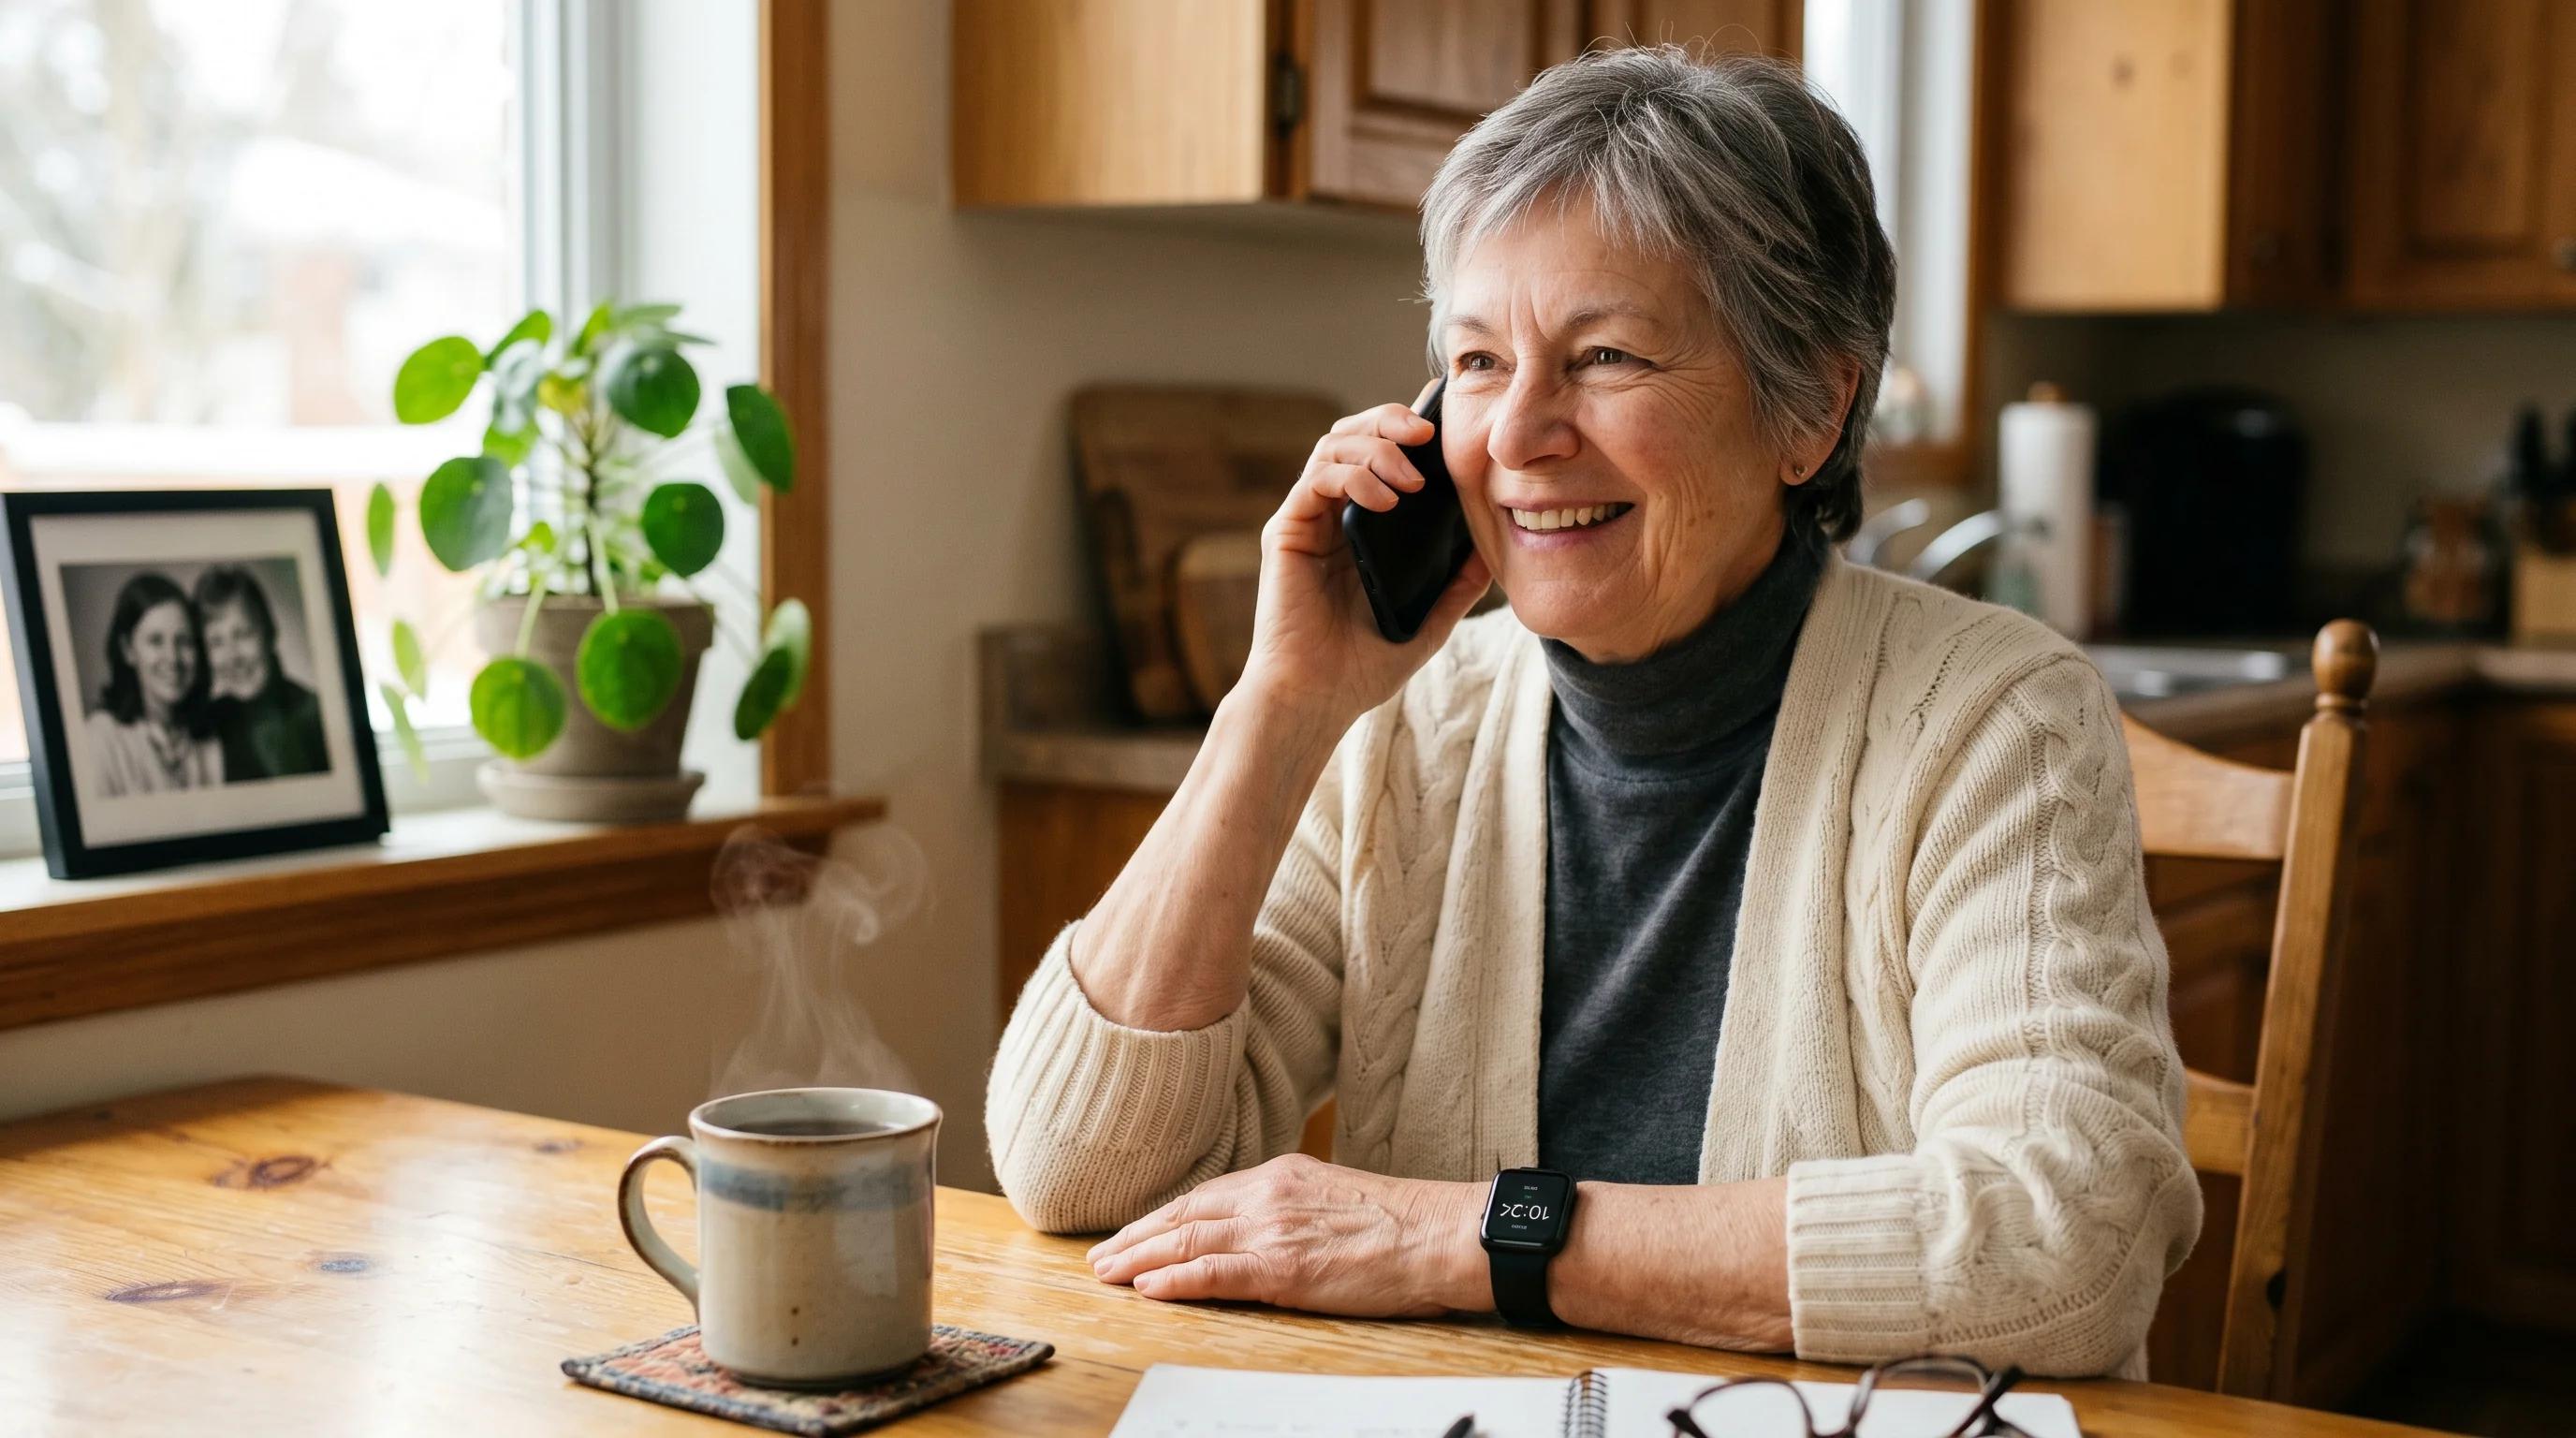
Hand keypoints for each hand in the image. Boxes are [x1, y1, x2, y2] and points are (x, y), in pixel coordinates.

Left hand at [1086, 1154, 1489, 1317]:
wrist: (1443, 1233)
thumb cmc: (1404, 1223)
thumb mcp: (1336, 1198)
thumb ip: (1294, 1207)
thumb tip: (1269, 1229)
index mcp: (1282, 1176)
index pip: (1205, 1196)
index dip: (1162, 1217)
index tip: (1133, 1232)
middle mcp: (1269, 1195)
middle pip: (1185, 1215)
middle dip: (1136, 1237)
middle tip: (1099, 1256)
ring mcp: (1274, 1229)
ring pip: (1188, 1241)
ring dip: (1140, 1259)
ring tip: (1107, 1273)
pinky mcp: (1285, 1268)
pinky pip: (1216, 1273)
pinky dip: (1177, 1279)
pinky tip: (1148, 1287)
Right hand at [1233, 379, 1492, 731]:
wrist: (1317, 699)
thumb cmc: (1363, 667)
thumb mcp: (1428, 621)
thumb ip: (1457, 585)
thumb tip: (1494, 549)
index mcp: (1364, 528)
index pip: (1384, 457)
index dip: (1408, 427)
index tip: (1444, 414)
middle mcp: (1332, 515)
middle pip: (1355, 436)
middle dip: (1391, 421)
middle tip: (1428, 432)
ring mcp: (1308, 520)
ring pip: (1333, 446)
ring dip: (1376, 447)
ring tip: (1412, 476)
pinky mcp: (1287, 531)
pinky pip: (1316, 480)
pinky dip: (1351, 476)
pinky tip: (1384, 499)